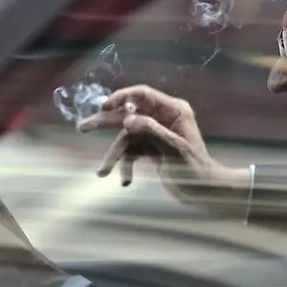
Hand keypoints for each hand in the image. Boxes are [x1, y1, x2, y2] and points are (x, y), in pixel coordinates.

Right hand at [77, 85, 247, 205]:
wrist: (204, 191)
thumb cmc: (196, 168)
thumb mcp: (175, 147)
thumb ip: (152, 131)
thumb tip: (128, 120)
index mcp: (173, 110)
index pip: (142, 95)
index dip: (121, 97)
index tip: (104, 107)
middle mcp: (162, 118)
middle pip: (128, 116)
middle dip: (106, 124)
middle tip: (83, 127)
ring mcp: (155, 134)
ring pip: (126, 139)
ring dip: (114, 156)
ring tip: (101, 172)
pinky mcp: (150, 149)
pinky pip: (132, 153)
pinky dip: (126, 167)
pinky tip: (126, 181)